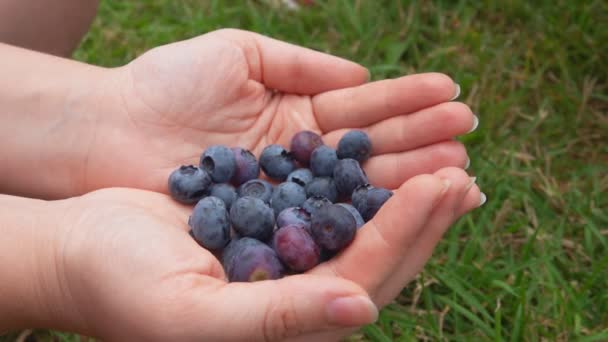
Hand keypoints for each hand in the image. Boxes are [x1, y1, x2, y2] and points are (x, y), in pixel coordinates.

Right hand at [44, 166, 480, 340]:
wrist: (82, 250)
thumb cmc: (124, 288)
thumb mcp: (195, 314)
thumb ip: (278, 319)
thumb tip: (363, 308)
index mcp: (290, 324)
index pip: (364, 275)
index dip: (404, 232)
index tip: (440, 184)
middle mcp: (299, 293)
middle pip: (377, 253)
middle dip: (421, 213)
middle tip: (463, 171)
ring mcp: (289, 257)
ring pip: (361, 223)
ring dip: (402, 191)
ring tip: (445, 158)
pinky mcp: (273, 223)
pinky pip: (328, 197)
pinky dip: (359, 174)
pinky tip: (383, 152)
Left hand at [80, 28, 472, 193]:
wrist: (110, 129)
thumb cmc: (166, 85)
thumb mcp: (239, 53)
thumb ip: (300, 64)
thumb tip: (359, 74)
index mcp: (295, 115)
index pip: (362, 110)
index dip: (407, 102)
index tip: (452, 95)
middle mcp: (299, 159)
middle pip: (369, 150)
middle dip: (420, 139)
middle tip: (470, 133)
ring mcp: (286, 194)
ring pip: (355, 185)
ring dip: (407, 175)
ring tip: (458, 165)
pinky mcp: (267, 224)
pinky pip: (321, 217)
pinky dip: (363, 211)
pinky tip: (406, 203)